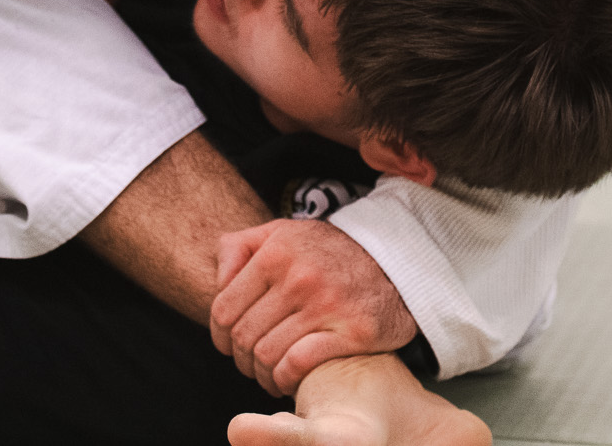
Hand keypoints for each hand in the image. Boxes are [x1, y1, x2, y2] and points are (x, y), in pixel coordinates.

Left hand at [212, 219, 417, 396]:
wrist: (394, 261)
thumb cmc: (328, 251)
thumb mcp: (281, 232)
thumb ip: (239, 247)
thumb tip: (217, 281)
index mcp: (275, 253)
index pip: (224, 310)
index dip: (219, 336)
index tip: (229, 345)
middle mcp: (299, 278)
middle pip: (244, 337)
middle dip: (241, 359)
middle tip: (250, 363)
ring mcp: (327, 305)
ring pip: (268, 354)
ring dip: (261, 374)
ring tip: (268, 374)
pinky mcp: (353, 332)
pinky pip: (299, 364)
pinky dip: (285, 378)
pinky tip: (287, 379)